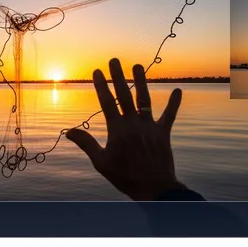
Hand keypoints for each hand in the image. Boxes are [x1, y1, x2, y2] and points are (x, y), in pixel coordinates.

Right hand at [66, 58, 184, 200]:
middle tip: (114, 60)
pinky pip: (169, 115)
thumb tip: (68, 131)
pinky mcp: (163, 132)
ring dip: (141, 81)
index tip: (96, 71)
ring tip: (137, 65)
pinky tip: (178, 90)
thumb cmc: (125, 176)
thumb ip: (86, 144)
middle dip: (117, 76)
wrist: (154, 187)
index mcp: (117, 129)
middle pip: (124, 94)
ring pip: (144, 99)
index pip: (107, 102)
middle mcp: (133, 123)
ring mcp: (149, 126)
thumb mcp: (101, 162)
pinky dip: (173, 103)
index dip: (100, 85)